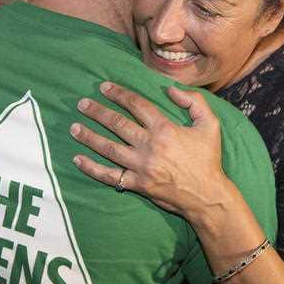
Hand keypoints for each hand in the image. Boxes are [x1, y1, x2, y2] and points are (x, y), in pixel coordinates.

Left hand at [70, 81, 228, 218]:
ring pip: (108, 147)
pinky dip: (91, 168)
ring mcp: (141, 166)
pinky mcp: (136, 184)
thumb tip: (170, 90)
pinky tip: (77, 159)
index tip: (104, 87)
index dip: (119, 94)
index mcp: (165, 129)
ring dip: (89, 136)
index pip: (136, 105)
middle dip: (97, 112)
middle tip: (82, 104)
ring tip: (73, 127)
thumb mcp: (210, 125)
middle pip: (117, 124)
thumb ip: (194, 102)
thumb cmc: (208, 160)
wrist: (208, 196)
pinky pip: (109, 175)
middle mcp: (149, 146)